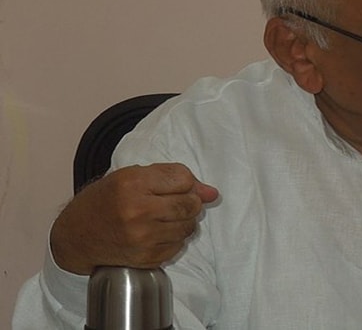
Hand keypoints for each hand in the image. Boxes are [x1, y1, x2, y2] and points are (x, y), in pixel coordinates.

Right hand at [50, 163, 218, 274]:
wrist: (76, 235)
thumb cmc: (105, 200)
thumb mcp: (133, 176)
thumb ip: (174, 178)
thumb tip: (212, 193)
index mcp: (133, 183)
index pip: (184, 179)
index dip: (184, 182)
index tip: (173, 186)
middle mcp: (138, 211)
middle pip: (191, 204)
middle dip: (189, 202)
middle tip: (173, 202)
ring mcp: (142, 237)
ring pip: (189, 227)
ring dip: (183, 221)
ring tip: (163, 218)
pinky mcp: (145, 258)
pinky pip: (178, 246)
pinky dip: (174, 239)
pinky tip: (157, 233)